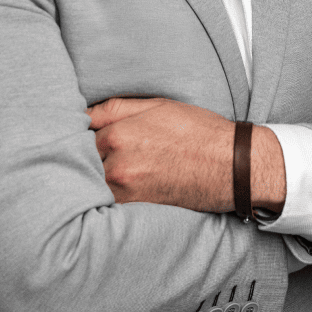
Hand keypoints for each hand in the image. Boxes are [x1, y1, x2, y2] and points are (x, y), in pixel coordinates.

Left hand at [87, 96, 234, 211]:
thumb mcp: (157, 105)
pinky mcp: (137, 207)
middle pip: (83, 160)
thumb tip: (83, 114)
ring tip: (115, 167)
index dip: (83, 134)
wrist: (232, 164)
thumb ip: (115, 108)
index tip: (84, 134)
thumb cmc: (198, 130)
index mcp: (119, 132)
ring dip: (94, 176)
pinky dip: (107, 194)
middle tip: (94, 153)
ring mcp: (126, 188)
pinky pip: (107, 201)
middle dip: (86, 156)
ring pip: (92, 182)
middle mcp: (117, 161)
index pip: (79, 134)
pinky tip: (122, 185)